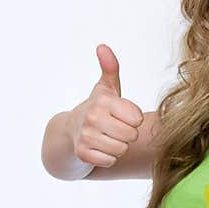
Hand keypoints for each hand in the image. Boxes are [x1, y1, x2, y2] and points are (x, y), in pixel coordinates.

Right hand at [70, 44, 143, 167]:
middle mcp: (92, 117)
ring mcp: (85, 136)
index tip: (124, 115)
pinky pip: (109, 161)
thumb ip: (110, 68)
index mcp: (103, 101)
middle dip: (127, 134)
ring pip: (121, 149)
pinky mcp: (82, 154)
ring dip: (118, 146)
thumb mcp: (106, 87)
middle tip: (116, 128)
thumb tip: (102, 46)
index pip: (137, 118)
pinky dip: (108, 157)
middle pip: (131, 135)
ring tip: (109, 138)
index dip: (134, 119)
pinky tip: (101, 148)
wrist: (71, 129)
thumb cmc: (98, 108)